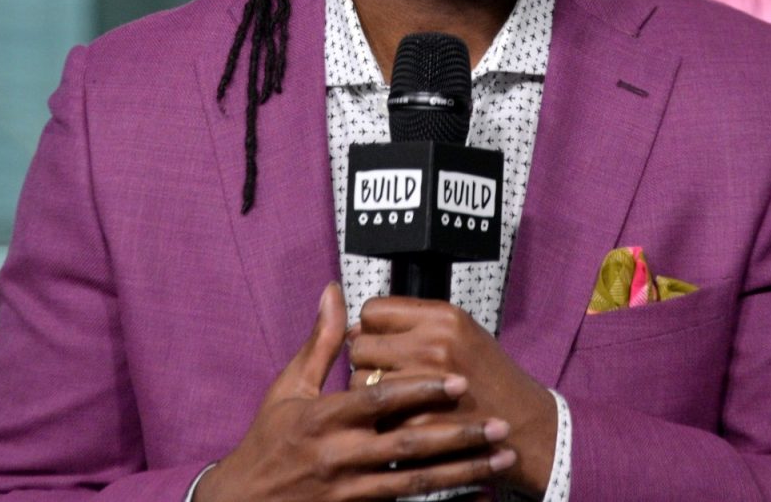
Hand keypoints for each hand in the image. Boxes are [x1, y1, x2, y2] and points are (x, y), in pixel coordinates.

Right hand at [196, 283, 515, 501]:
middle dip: (459, 435)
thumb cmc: (269, 439)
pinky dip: (443, 501)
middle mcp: (338, 457)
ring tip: (501, 458)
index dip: (420, 390)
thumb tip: (335, 291)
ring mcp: (348, 492)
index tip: (459, 380)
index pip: (379, 401)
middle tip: (500, 426)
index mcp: (322, 419)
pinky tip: (479, 495)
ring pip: (415, 481)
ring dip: (463, 471)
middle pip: (407, 444)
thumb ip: (321, 342)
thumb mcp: (288, 388)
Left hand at [347, 298, 556, 497]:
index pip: (373, 310)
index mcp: (444, 317)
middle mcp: (433, 345)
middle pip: (360, 345)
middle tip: (386, 373)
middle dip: (367, 361)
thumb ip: (412, 324)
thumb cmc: (488, 377)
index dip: (371, 328)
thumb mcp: (461, 332)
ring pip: (359, 381)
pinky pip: (374, 415)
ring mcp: (424, 386)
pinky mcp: (418, 423)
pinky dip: (382, 419)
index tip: (382, 342)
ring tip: (395, 397)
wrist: (523, 425)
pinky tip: (404, 418)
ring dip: (369, 392)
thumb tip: (356, 330)